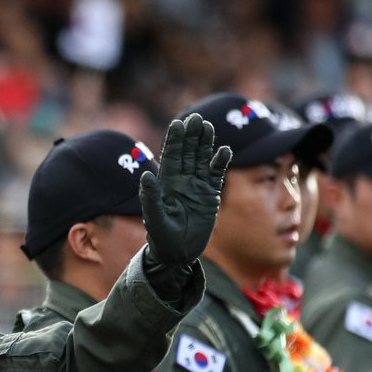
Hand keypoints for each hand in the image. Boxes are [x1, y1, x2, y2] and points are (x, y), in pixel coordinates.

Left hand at [140, 113, 232, 271]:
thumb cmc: (161, 238)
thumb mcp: (154, 219)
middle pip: (188, 153)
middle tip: (197, 118)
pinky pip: (216, 174)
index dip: (175, 140)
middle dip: (191, 136)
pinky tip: (224, 150)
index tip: (178, 124)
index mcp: (166, 183)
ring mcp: (197, 186)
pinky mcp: (210, 195)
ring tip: (208, 127)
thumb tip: (146, 175)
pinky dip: (220, 162)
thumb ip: (150, 197)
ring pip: (202, 159)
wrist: (177, 254)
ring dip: (205, 144)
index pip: (171, 156)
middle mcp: (182, 180)